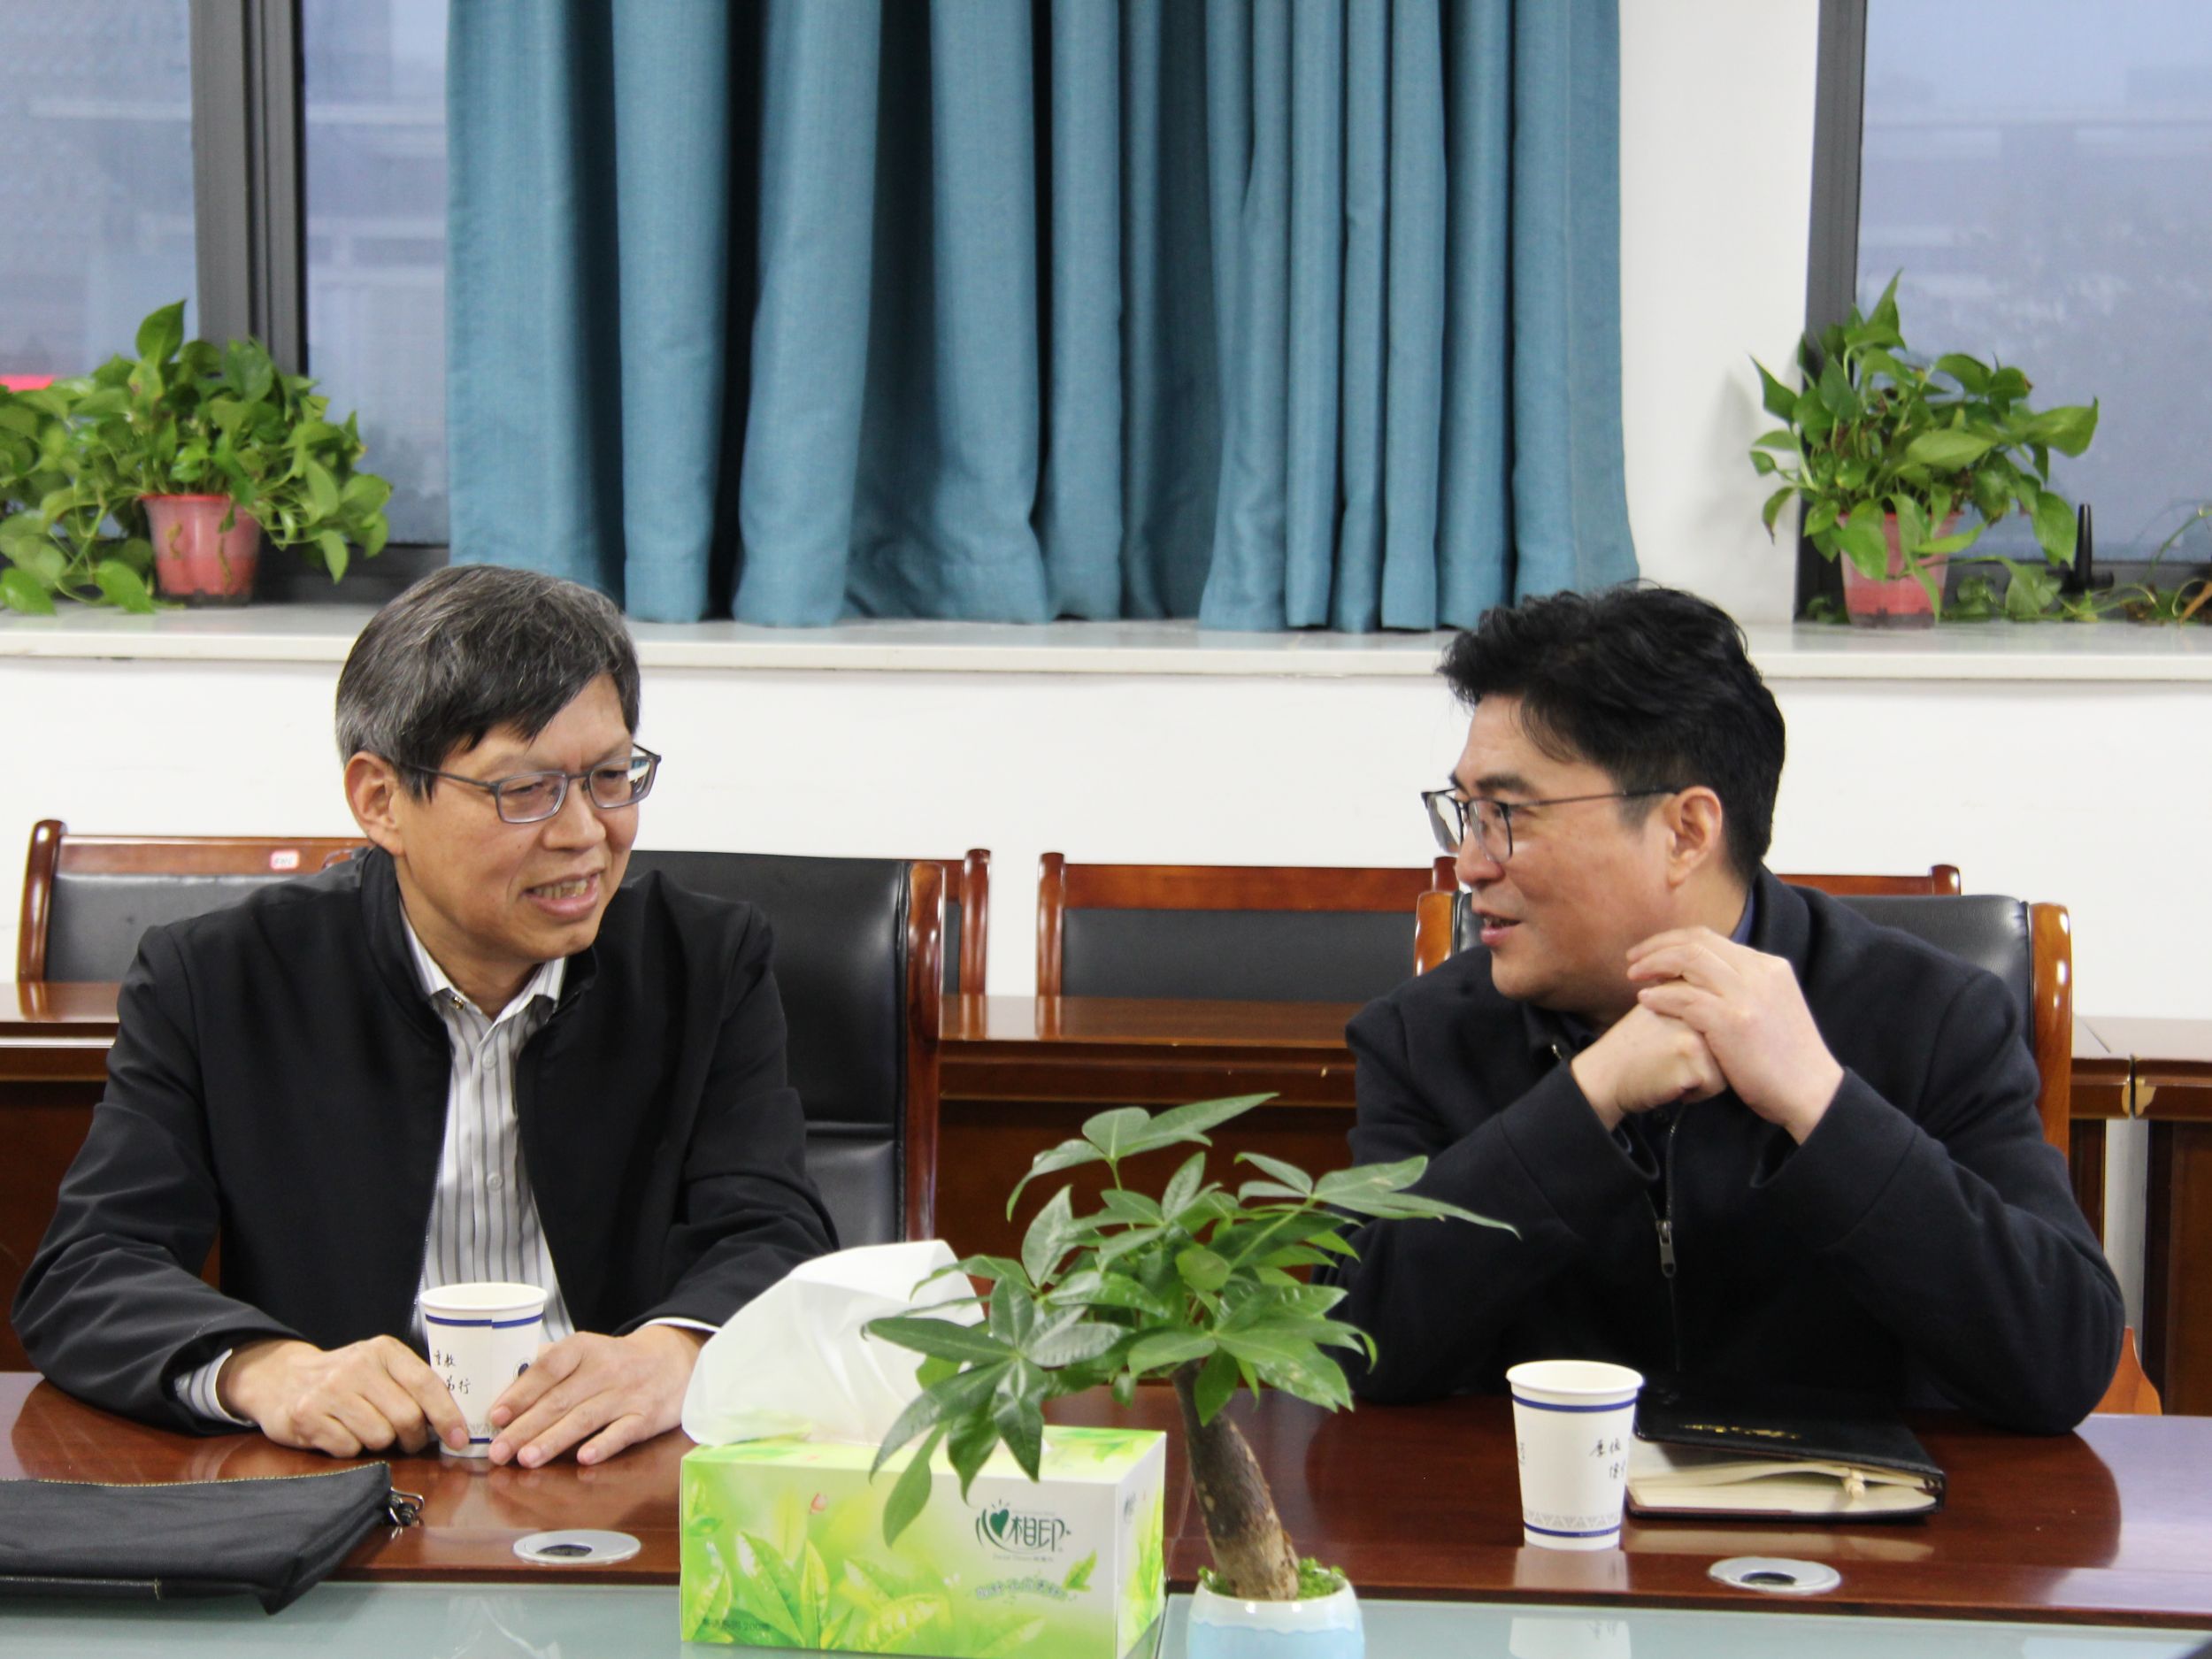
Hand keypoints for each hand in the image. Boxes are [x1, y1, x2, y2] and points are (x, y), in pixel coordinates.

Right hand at [220, 1335, 466, 1457]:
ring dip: (379, 1443)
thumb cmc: (343, 1377)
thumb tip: (452, 1422)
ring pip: (379, 1437)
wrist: (279, 1377)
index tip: (460, 1439)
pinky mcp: (307, 1416)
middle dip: (413, 1438)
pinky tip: (340, 1433)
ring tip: (365, 1429)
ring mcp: (330, 1391)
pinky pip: (349, 1449)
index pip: (427, 1384)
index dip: (447, 1416)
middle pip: (407, 1417)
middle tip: (406, 1440)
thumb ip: (412, 1386)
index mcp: (383, 1350)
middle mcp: (357, 1366)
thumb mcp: (379, 1367)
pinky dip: (351, 1449)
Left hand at [486, 1325, 705, 1467]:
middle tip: (499, 1451)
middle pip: (560, 1400)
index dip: (520, 1393)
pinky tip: (584, 1458)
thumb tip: (504, 1385)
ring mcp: (626, 1394)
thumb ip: (547, 1364)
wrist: (672, 1360)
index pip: (547, 1368)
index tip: (496, 1416)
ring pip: (585, 1418)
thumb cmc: (614, 1360)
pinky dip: (604, 1444)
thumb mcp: (584, 1350)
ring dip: (554, 1439)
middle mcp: (604, 1369)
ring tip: (526, 1459)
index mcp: (583, 1348)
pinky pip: (623, 1432)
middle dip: (526, 1427)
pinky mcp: (646, 1416)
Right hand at [1570, 1004, 1725, 1130]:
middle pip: (1732, 1040)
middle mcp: (1692, 998)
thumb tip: (1734, 1006)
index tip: (1674, 1046)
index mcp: (1687, 985)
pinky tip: (1670, 1082)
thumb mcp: (1661, 1011)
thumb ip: (1692, 1000)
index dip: (1703, 1043)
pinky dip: (1696, 1092)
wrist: (1604, 1076)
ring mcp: (1693, 1023)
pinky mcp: (1692, 1052)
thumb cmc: (1636, 1051)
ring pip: (1730, 1062)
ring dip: (1705, 1076)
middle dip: (1709, 1058)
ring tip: (1672, 1068)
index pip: (1725, 1021)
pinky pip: (1717, 1084)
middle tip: (1670, 1056)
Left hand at [1626, 926, 1845, 1140]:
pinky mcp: (1734, 1022)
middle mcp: (1760, 973)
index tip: (1650, 953)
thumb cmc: (1786, 1059)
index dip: (1674, 942)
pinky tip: (1645, 1001)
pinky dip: (1661, 996)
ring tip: (1632, 976)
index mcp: (1768, 966)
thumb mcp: (1773, 1007)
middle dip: (1657, 947)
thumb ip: (1745, 987)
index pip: (1711, 939)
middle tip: (1632, 961)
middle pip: (1696, 943)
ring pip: (1688, 962)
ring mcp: (1747, 996)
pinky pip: (1686, 998)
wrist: (1811, 1092)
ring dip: (1654, 965)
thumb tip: (1709, 977)